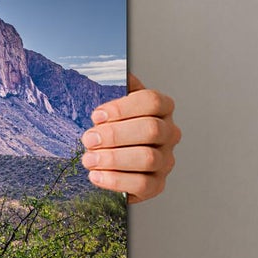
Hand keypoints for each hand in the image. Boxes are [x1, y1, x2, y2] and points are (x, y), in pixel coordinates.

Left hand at [80, 72, 179, 202]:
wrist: (113, 161)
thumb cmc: (113, 127)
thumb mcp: (113, 104)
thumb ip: (117, 87)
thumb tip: (120, 72)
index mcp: (161, 108)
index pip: (152, 101)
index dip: (123, 107)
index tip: (96, 115)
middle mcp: (169, 133)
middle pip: (151, 130)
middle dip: (114, 135)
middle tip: (88, 139)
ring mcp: (166, 160)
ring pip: (147, 158)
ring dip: (112, 159)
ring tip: (88, 159)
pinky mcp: (157, 184)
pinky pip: (142, 184)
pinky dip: (115, 180)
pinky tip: (96, 175)